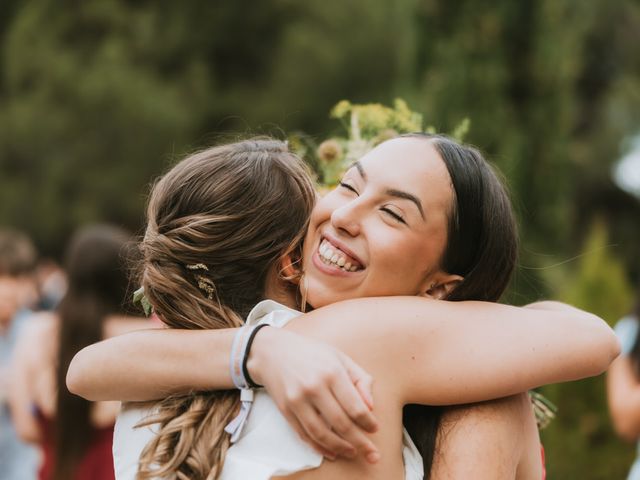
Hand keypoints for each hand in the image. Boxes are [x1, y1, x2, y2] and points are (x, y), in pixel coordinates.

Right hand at [247, 327, 379, 462]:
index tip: (375, 429)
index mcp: (332, 372)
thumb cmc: (312, 354)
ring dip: (340, 448)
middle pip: (341, 423)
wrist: (273, 352)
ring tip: (352, 452)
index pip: (355, 406)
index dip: (368, 422)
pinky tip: (331, 451)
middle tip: (371, 453)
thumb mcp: (340, 358)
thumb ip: (360, 380)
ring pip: (322, 433)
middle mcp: (314, 387)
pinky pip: (304, 435)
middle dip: (360, 443)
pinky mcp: (286, 410)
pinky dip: (319, 447)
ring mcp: (298, 400)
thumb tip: (371, 407)